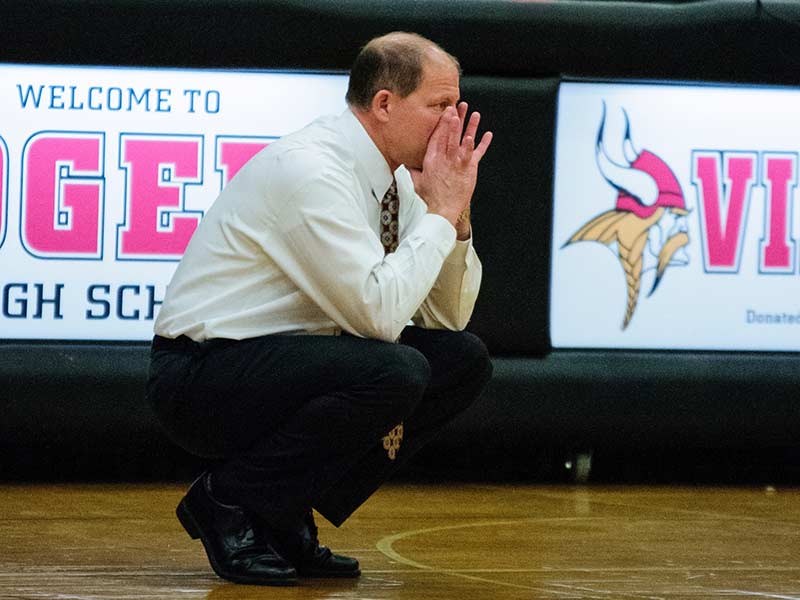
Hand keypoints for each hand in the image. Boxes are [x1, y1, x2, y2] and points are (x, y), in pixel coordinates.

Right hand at [409, 102, 492, 229]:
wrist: (442, 210)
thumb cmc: (429, 198)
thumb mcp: (416, 181)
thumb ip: (412, 169)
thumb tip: (404, 163)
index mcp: (432, 159)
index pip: (437, 136)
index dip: (442, 123)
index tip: (446, 112)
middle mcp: (446, 159)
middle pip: (451, 135)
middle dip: (455, 119)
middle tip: (458, 106)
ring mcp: (459, 164)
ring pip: (465, 141)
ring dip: (471, 127)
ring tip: (475, 114)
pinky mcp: (470, 170)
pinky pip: (477, 155)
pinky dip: (483, 145)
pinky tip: (487, 135)